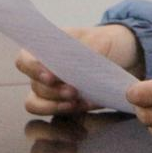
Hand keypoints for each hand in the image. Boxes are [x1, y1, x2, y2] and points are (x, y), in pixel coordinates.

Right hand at [16, 24, 143, 115]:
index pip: (25, 59)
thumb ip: (87, 50)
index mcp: (47, 48)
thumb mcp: (102, 40)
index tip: (51, 76)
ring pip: (37, 103)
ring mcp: (52, 88)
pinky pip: (54, 112)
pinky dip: (65, 111)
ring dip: (54, 105)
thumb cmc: (107, 42)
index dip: (33, 69)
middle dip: (52, 91)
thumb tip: (76, 65)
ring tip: (76, 102)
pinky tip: (83, 106)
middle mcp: (44, 69)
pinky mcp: (64, 102)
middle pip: (34, 85)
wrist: (126, 56)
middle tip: (73, 91)